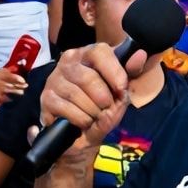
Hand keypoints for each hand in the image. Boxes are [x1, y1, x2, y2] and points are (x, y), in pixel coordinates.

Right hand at [0, 67, 26, 111]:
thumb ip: (3, 73)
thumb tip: (16, 67)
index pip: (5, 74)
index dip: (15, 77)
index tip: (23, 80)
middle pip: (7, 83)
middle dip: (17, 85)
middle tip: (25, 86)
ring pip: (5, 91)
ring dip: (14, 92)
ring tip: (21, 93)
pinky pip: (1, 100)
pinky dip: (6, 100)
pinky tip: (10, 100)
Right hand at [39, 44, 141, 163]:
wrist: (83, 135)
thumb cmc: (102, 108)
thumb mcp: (121, 93)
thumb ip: (131, 73)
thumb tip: (141, 54)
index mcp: (88, 54)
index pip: (100, 52)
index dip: (114, 73)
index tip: (121, 90)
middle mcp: (67, 62)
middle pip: (88, 78)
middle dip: (103, 99)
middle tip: (107, 108)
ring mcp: (54, 80)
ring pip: (77, 95)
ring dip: (92, 112)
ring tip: (94, 116)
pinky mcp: (46, 99)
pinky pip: (67, 109)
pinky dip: (81, 120)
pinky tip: (82, 122)